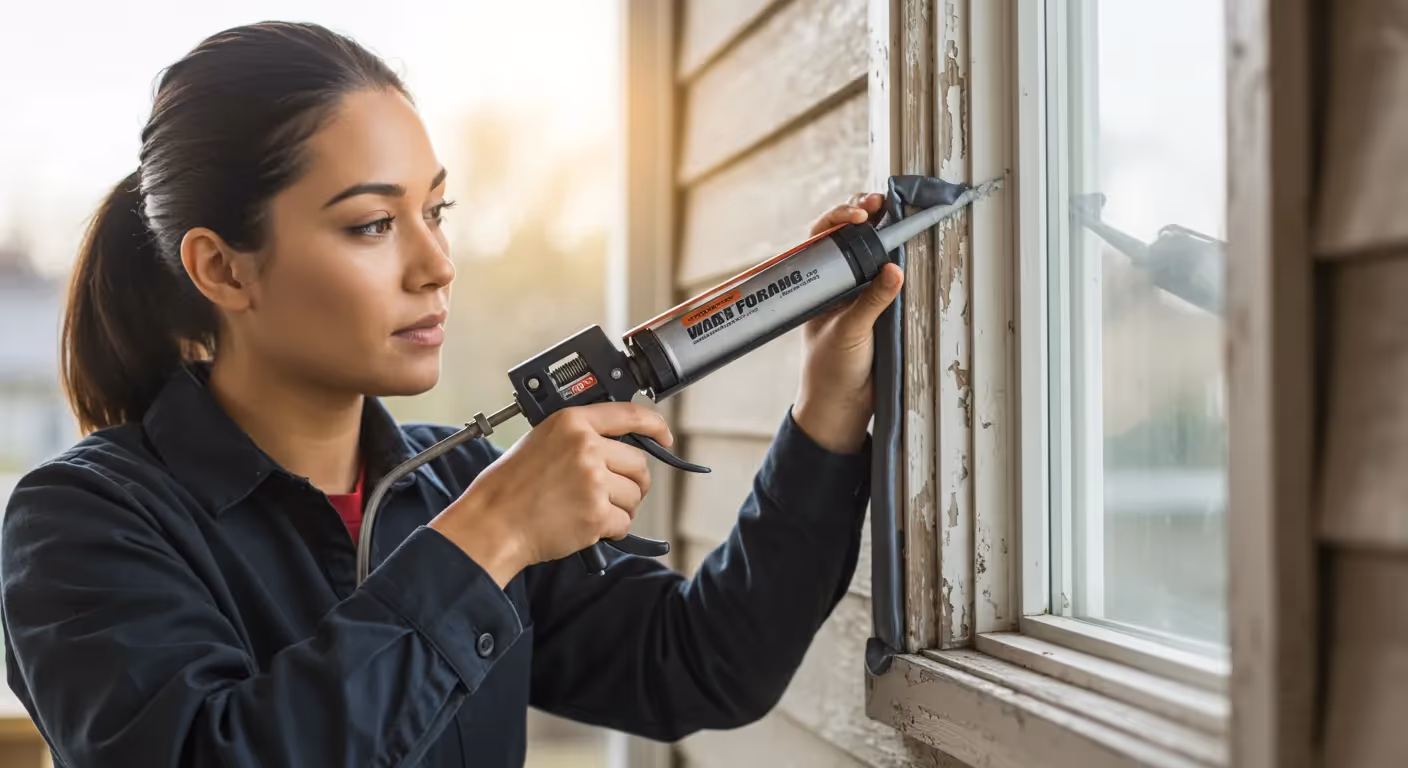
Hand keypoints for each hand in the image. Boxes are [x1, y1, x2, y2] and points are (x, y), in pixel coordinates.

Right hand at [428, 403, 672, 586]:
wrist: (493, 522)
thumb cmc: (510, 486)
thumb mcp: (541, 441)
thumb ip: (578, 437)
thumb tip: (615, 447)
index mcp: (571, 422)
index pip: (629, 415)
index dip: (655, 426)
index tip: (665, 436)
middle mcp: (585, 447)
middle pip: (639, 464)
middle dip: (632, 482)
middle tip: (611, 493)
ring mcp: (593, 480)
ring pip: (635, 495)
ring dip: (620, 508)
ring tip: (590, 510)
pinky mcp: (596, 513)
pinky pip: (624, 523)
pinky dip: (611, 530)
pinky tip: (586, 525)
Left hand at [792, 193, 903, 453]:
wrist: (842, 405)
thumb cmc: (830, 369)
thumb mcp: (849, 332)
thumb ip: (871, 301)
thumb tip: (894, 270)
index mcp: (817, 284)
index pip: (822, 238)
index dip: (838, 220)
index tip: (859, 217)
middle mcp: (835, 281)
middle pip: (847, 236)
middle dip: (862, 214)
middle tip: (878, 203)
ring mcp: (857, 292)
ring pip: (869, 251)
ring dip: (882, 230)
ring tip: (896, 212)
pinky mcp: (878, 306)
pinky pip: (888, 275)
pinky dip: (899, 257)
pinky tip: (910, 244)